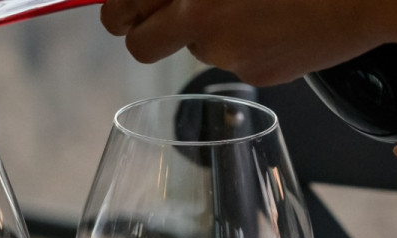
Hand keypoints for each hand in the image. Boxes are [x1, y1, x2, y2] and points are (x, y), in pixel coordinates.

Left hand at [100, 0, 381, 85]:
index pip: (121, 7)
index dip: (119, 9)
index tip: (129, 7)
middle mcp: (201, 17)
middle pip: (139, 44)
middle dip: (142, 32)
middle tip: (161, 18)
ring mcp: (229, 50)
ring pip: (193, 47)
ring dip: (207, 29)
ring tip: (249, 3)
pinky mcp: (257, 71)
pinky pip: (234, 57)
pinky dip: (246, 41)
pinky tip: (276, 19)